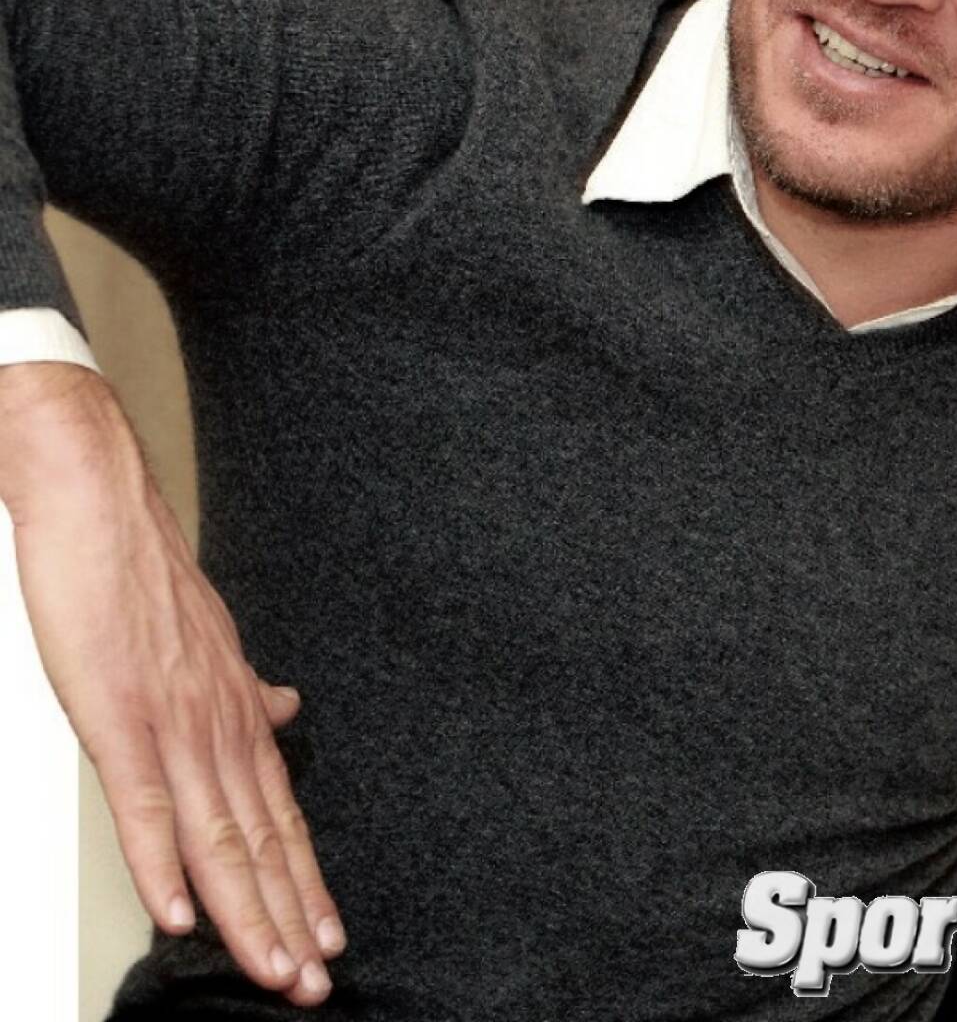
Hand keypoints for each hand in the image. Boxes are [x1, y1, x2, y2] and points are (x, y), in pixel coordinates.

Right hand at [0, 362, 344, 1006]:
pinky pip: (145, 801)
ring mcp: (172, 722)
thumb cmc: (143, 577)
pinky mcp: (119, 715)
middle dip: (293, 915)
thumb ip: (246, 693)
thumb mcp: (213, 641)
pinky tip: (179, 915)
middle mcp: (218, 724)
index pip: (280, 813)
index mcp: (235, 712)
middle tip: (320, 981)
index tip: (328, 934)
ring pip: (219, 834)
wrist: (101, 507)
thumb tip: (286, 711)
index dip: (305, 879)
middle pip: (264, 836)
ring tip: (275, 971)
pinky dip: (161, 863)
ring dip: (248, 910)